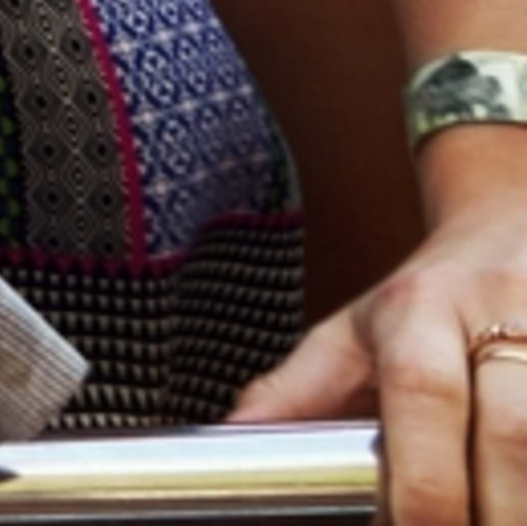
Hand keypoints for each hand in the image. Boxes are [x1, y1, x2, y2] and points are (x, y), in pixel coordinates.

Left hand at [233, 187, 526, 525]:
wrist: (511, 229)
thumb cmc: (427, 298)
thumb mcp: (351, 333)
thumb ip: (295, 393)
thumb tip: (228, 439)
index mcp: (420, 309)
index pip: (422, 392)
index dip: (423, 480)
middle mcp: (503, 316)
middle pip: (513, 435)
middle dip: (490, 513)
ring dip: (519, 503)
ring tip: (482, 521)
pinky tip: (515, 501)